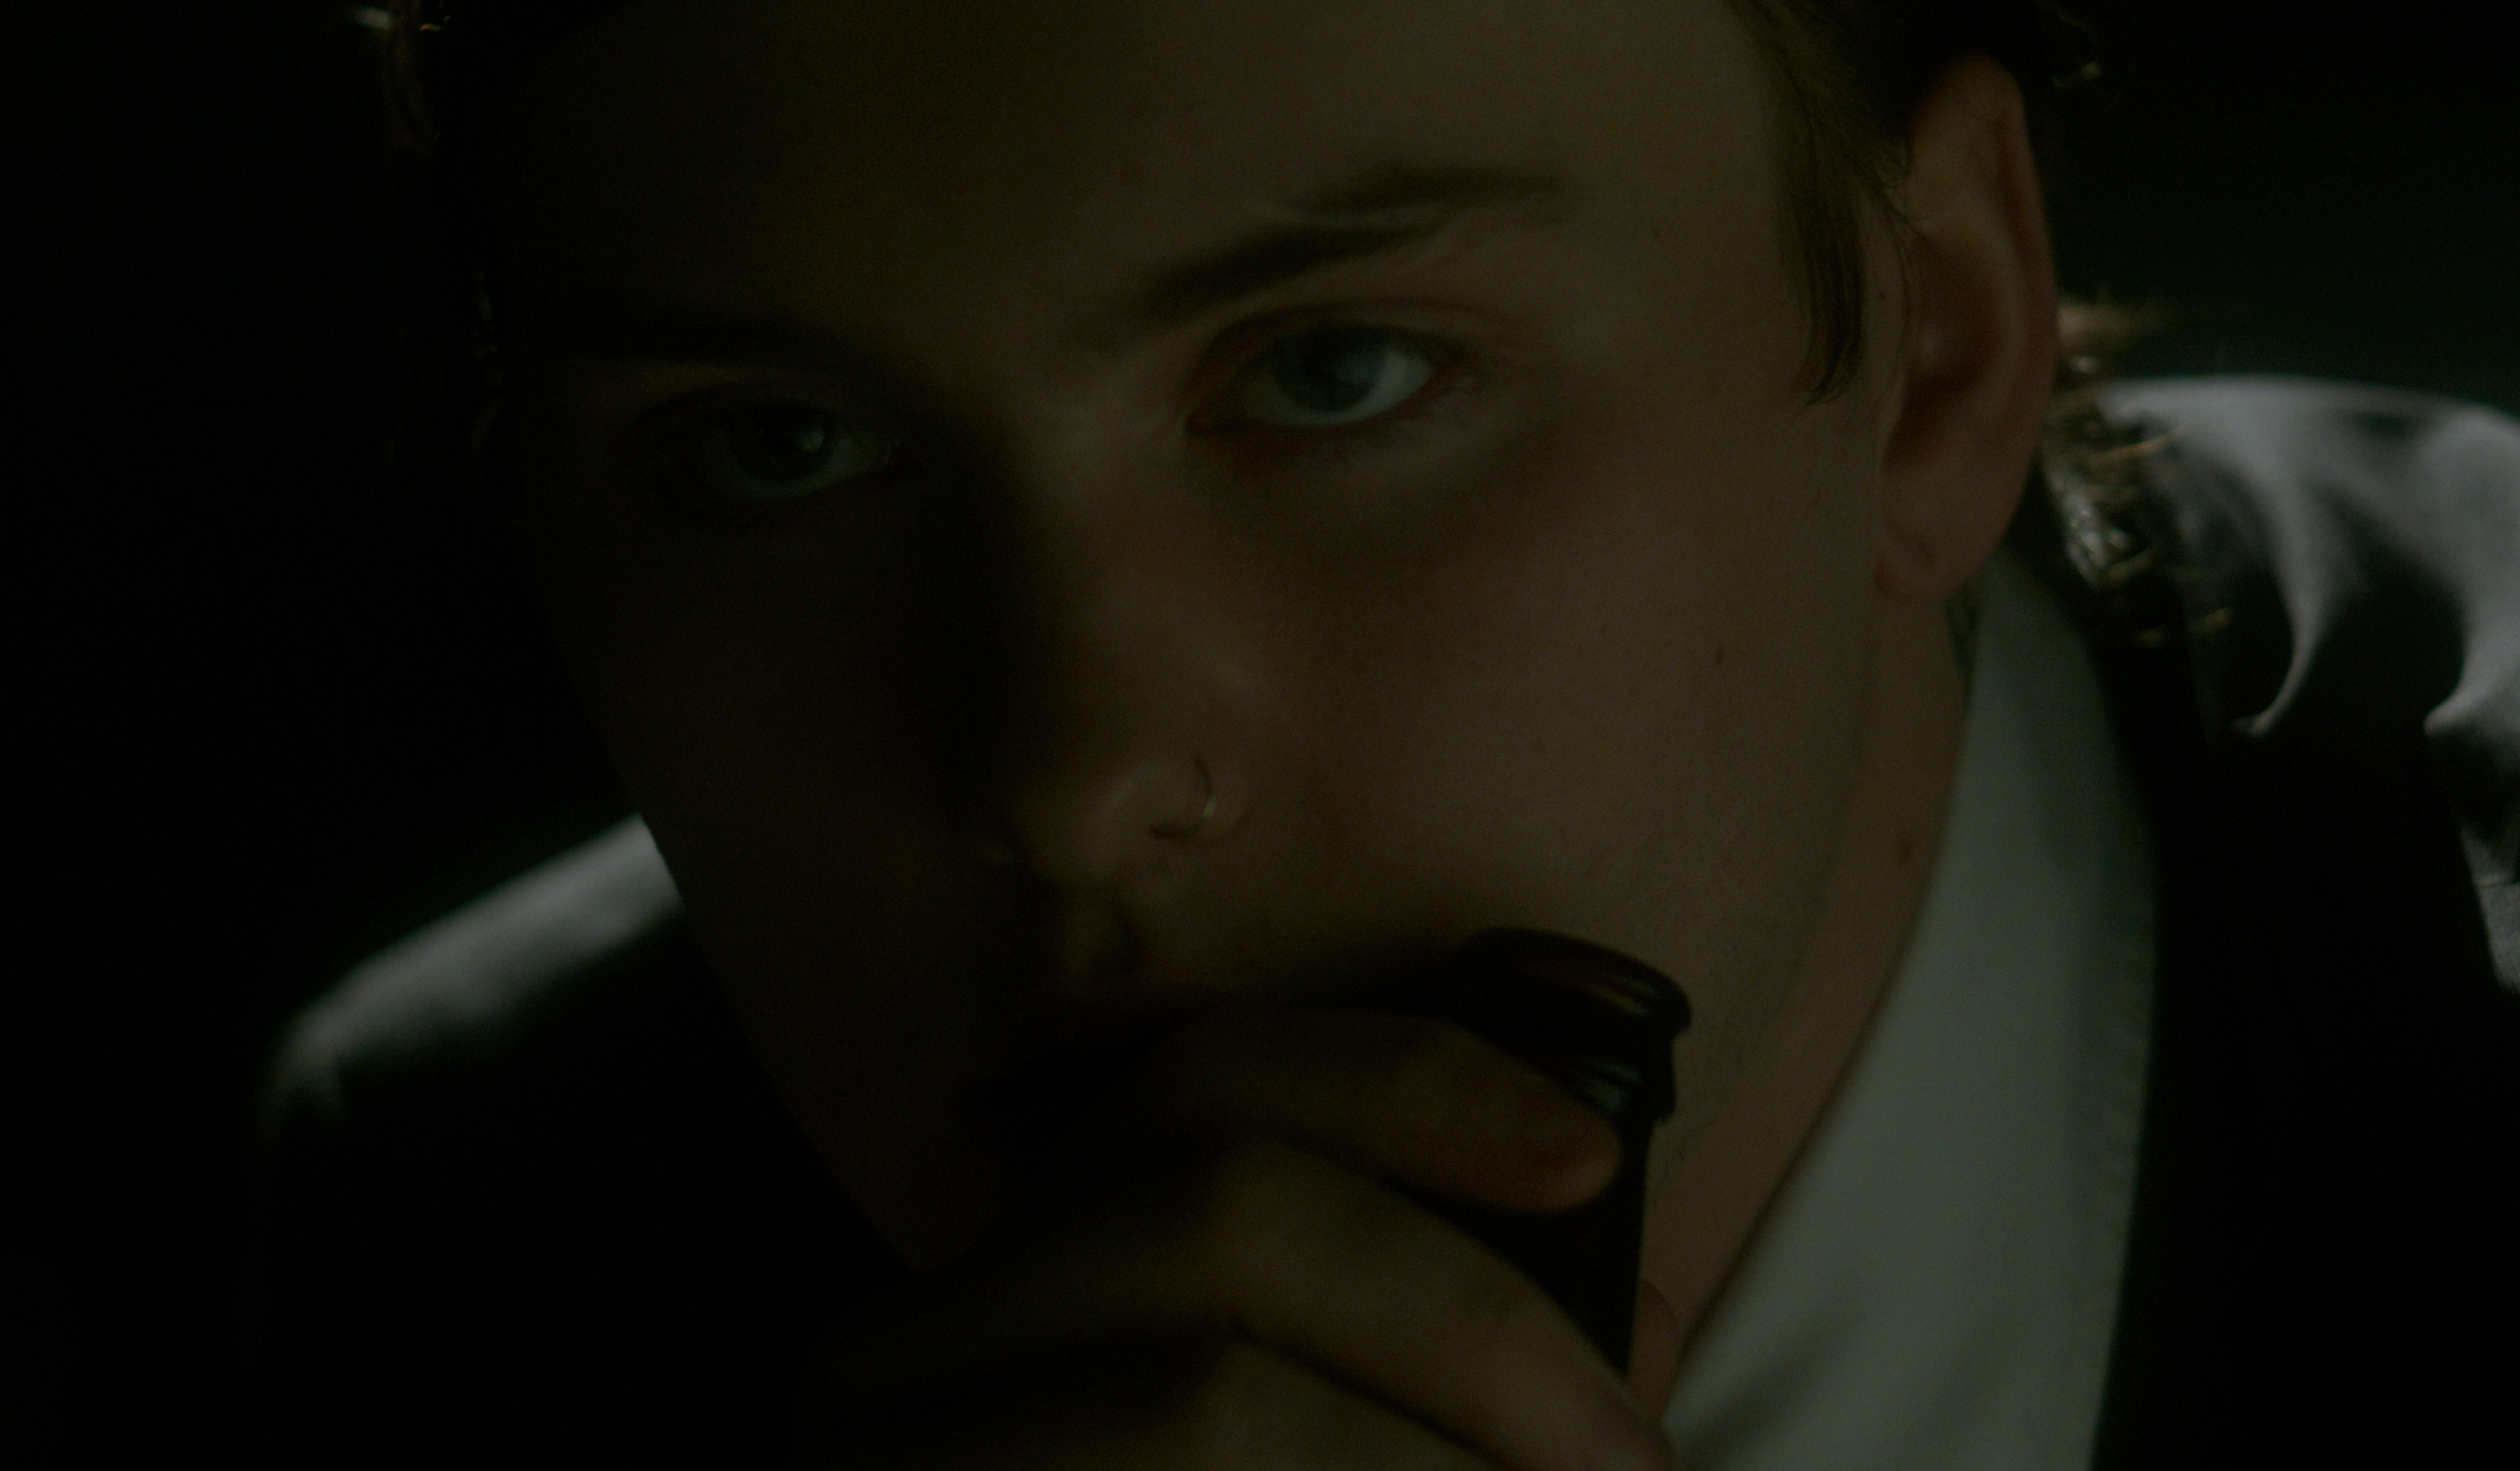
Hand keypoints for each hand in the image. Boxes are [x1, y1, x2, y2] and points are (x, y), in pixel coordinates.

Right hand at [791, 1004, 1678, 1469]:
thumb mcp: (1263, 1464)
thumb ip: (1384, 1392)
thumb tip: (1618, 1325)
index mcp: (989, 1312)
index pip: (1196, 1086)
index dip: (1414, 1086)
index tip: (1590, 1165)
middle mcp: (893, 1370)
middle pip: (1208, 1210)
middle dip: (1470, 1318)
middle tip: (1626, 1454)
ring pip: (1197, 1395)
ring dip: (1432, 1464)